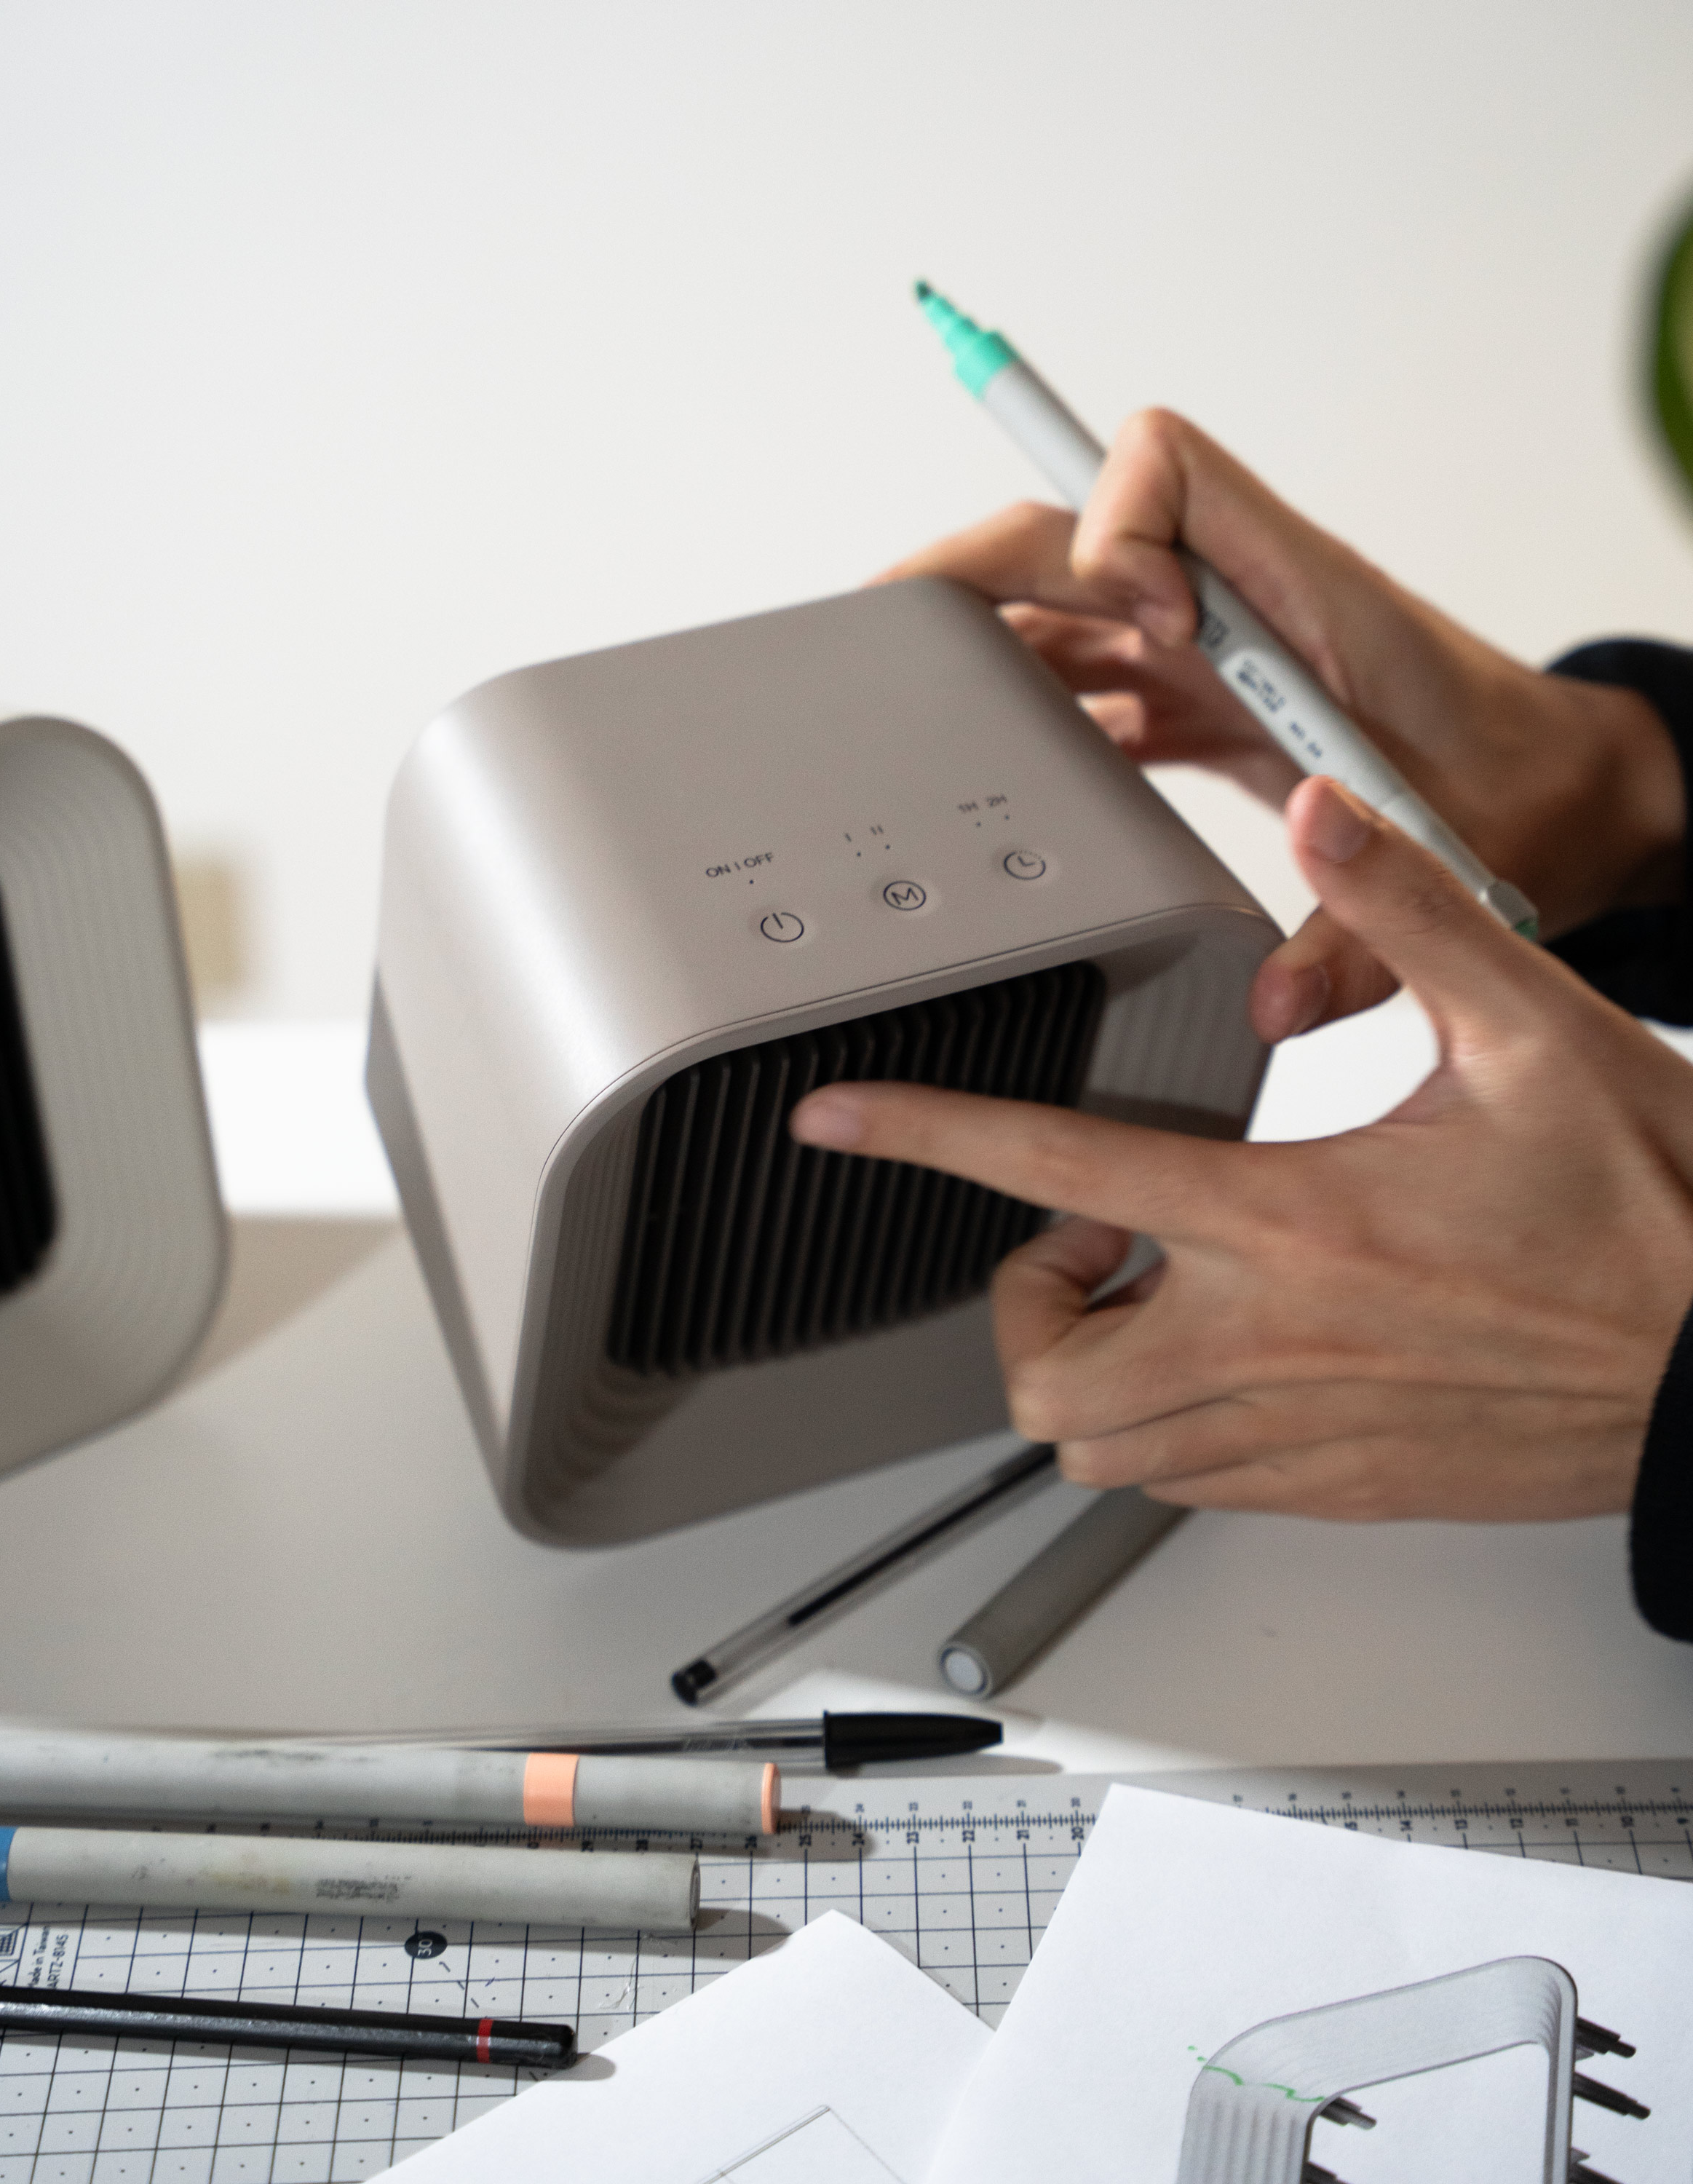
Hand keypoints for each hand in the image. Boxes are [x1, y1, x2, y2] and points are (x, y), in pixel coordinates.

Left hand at [789, 778, 1692, 1519]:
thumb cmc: (1652, 1216)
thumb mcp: (1532, 1033)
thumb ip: (1407, 915)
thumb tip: (1328, 815)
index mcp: (1292, 1224)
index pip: (1053, 1169)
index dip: (920, 1135)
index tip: (837, 1118)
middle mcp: (1271, 1350)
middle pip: (1042, 1375)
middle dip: (1023, 1299)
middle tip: (1089, 1234)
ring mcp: (1298, 1438)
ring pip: (1101, 1451)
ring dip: (1087, 1367)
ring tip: (1155, 1288)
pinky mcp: (1338, 1487)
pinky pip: (1187, 1483)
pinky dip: (1163, 1423)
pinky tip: (1228, 1347)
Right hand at [882, 410, 1683, 1040]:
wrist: (1563, 799)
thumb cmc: (1531, 797)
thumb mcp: (1462, 866)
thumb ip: (1364, 939)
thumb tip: (1272, 1006)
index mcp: (1306, 598)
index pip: (1169, 467)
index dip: (1116, 523)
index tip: (1138, 622)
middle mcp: (1240, 608)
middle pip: (1072, 530)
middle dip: (978, 565)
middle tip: (897, 624)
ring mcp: (1214, 652)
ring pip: (1065, 603)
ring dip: (993, 642)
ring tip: (920, 705)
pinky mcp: (1206, 703)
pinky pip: (1094, 675)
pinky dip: (1038, 707)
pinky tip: (1009, 769)